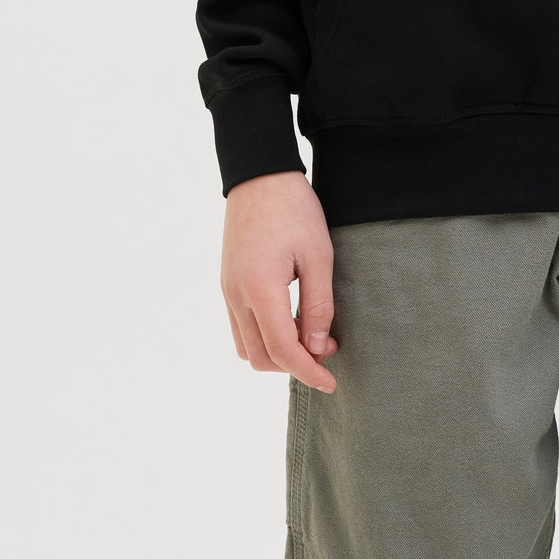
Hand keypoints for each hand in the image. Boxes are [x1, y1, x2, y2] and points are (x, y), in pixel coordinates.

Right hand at [221, 170, 340, 392]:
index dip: (308, 372)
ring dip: (276, 353)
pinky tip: (289, 321)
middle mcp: (236, 295)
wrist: (260, 175)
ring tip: (309, 334)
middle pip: (261, 357)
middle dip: (294, 364)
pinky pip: (240, 328)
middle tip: (327, 345)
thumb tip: (317, 346)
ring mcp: (227, 291)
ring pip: (246, 348)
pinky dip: (263, 337)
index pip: (282, 349)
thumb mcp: (318, 254)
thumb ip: (318, 303)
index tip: (331, 383)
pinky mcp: (227, 284)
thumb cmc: (294, 209)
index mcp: (259, 288)